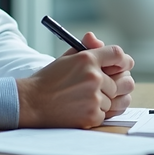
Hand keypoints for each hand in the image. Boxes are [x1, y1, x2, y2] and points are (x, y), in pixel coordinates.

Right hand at [17, 32, 134, 127]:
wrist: (30, 103)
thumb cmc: (48, 80)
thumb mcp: (66, 59)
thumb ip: (86, 48)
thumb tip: (97, 39)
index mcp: (87, 58)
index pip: (118, 54)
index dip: (123, 61)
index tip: (122, 67)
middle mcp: (93, 76)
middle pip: (123, 81)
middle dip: (115, 85)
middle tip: (107, 87)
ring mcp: (94, 97)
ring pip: (113, 99)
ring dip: (102, 101)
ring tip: (83, 99)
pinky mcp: (92, 115)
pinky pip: (105, 114)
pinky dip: (95, 114)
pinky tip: (80, 109)